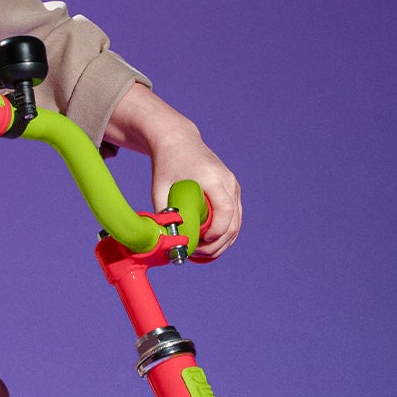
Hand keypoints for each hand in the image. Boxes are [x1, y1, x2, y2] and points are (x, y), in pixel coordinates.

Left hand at [103, 83, 242, 258]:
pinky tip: (206, 243)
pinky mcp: (232, 191)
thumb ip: (164, 215)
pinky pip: (234, 218)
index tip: (198, 245)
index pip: (225, 211)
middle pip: (234, 223)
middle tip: (194, 254)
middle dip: (217, 244)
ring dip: (221, 242)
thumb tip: (166, 243)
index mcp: (213, 178)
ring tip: (199, 252)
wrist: (178, 141)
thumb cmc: (167, 165)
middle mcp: (229, 182)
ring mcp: (233, 187)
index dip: (215, 233)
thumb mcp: (159, 190)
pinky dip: (223, 234)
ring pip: (236, 224)